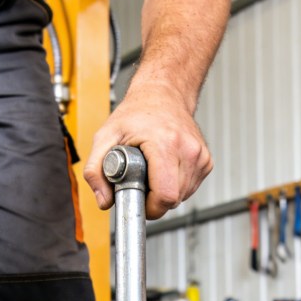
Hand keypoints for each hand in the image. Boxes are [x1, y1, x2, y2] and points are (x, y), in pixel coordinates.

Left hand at [83, 83, 211, 219]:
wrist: (162, 94)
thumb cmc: (135, 114)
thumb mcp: (105, 137)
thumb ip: (95, 170)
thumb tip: (104, 201)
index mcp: (165, 144)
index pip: (165, 196)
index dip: (149, 207)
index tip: (138, 199)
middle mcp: (188, 150)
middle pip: (174, 200)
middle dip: (155, 200)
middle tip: (141, 181)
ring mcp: (200, 156)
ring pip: (183, 196)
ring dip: (166, 192)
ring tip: (153, 171)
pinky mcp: (206, 160)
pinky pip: (190, 187)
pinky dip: (176, 185)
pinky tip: (166, 168)